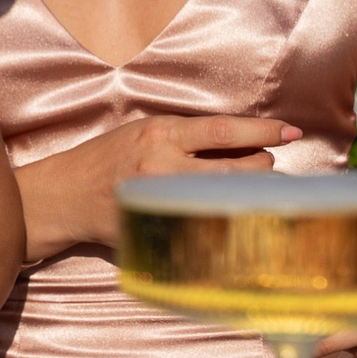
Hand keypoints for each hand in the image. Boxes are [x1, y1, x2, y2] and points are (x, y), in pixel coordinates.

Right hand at [23, 112, 300, 260]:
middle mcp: (163, 165)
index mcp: (160, 134)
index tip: (292, 131)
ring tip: (248, 191)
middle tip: (262, 167)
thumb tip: (242, 140)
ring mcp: (162, 200)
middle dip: (261, 167)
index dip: (264, 130)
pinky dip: (226, 222)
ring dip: (248, 193)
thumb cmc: (107, 159)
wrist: (64, 196)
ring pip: (230, 197)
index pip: (225, 130)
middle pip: (238, 167)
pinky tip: (231, 220)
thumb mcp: (144, 133)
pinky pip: (208, 227)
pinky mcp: (159, 227)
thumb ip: (187, 137)